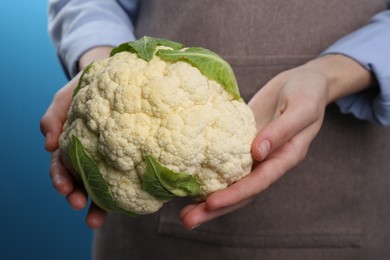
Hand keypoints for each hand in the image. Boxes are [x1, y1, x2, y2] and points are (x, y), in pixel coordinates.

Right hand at [40, 46, 112, 228]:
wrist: (117, 78)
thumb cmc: (88, 88)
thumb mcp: (66, 98)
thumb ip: (53, 117)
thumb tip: (48, 144)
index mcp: (72, 144)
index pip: (62, 166)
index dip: (61, 179)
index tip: (64, 189)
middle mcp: (89, 155)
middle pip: (81, 181)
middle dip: (77, 196)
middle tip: (79, 204)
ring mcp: (109, 157)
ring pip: (102, 184)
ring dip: (97, 205)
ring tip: (95, 219)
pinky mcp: (128, 155)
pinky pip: (126, 176)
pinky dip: (124, 192)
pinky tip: (129, 204)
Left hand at [179, 54, 373, 228]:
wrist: (303, 81)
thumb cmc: (308, 92)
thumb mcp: (302, 108)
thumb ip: (281, 131)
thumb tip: (257, 153)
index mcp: (285, 157)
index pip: (259, 182)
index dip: (235, 195)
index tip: (211, 203)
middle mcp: (268, 161)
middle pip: (241, 191)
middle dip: (215, 208)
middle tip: (188, 220)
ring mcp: (254, 153)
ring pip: (231, 180)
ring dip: (208, 197)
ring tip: (184, 210)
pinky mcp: (241, 141)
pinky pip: (225, 161)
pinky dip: (210, 173)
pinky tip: (190, 178)